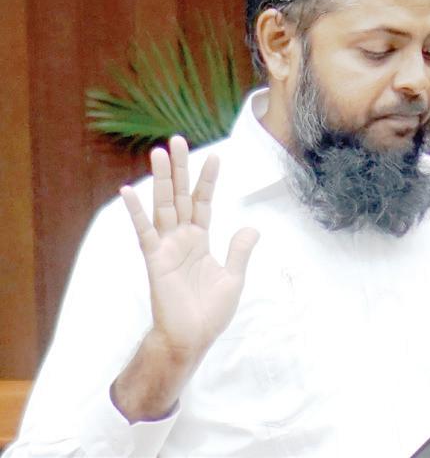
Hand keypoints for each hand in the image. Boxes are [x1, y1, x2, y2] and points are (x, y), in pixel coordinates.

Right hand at [120, 136, 258, 359]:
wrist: (192, 339)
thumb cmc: (210, 312)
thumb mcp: (233, 279)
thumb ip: (239, 251)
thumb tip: (252, 227)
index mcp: (201, 240)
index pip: (204, 202)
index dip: (207, 180)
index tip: (214, 155)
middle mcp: (182, 238)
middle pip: (180, 195)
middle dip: (179, 168)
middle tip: (175, 140)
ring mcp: (167, 246)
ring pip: (163, 205)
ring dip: (161, 180)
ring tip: (158, 153)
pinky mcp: (155, 260)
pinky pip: (144, 232)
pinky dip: (136, 212)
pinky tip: (127, 190)